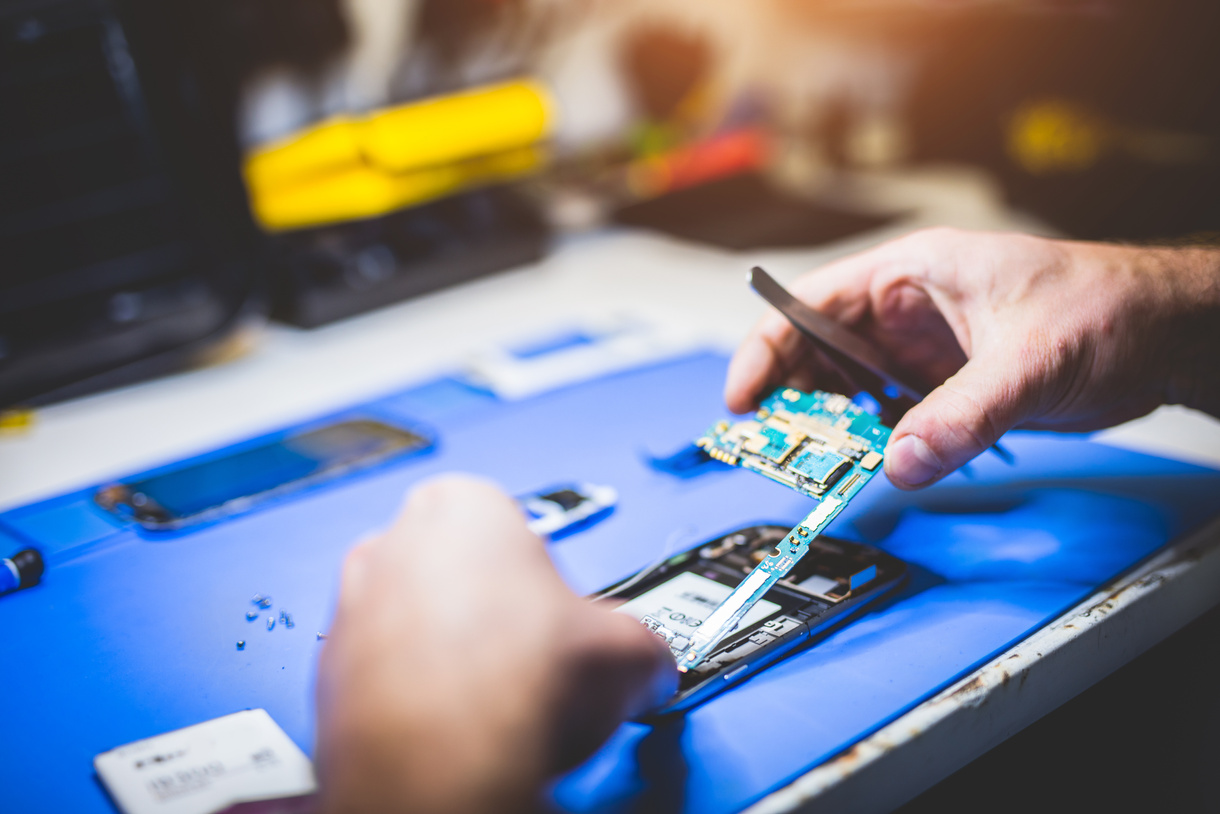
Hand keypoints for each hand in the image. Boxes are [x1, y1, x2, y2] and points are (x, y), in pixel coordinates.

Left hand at [314, 475, 675, 813]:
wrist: (443, 764)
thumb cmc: (516, 684)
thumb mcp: (626, 647)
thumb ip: (640, 640)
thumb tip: (648, 663)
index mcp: (462, 503)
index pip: (513, 525)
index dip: (547, 578)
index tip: (562, 615)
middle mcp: (392, 542)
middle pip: (457, 569)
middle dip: (491, 610)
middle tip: (533, 659)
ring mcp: (352, 607)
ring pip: (413, 621)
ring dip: (447, 653)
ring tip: (496, 702)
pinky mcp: (328, 674)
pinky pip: (382, 675)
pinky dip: (413, 696)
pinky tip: (453, 728)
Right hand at [726, 228, 1219, 488]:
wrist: (1167, 337)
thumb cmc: (1109, 307)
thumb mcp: (1030, 358)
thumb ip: (964, 413)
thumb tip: (903, 461)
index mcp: (912, 274)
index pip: (811, 304)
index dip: (766, 348)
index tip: (743, 398)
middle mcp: (907, 312)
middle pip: (818, 353)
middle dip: (790, 399)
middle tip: (773, 446)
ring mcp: (924, 353)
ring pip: (848, 390)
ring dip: (827, 427)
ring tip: (809, 462)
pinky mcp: (946, 390)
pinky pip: (888, 418)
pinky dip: (868, 443)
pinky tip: (862, 465)